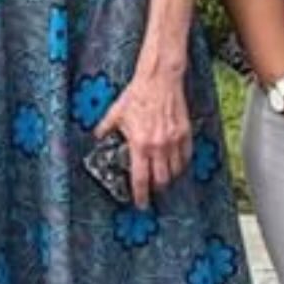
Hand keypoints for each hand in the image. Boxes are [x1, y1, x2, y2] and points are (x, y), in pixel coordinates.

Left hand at [95, 71, 190, 209]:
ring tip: (162, 175)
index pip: (140, 178)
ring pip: (175, 172)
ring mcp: (174, 141)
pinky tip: (175, 162)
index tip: (141, 204)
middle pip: (161, 180)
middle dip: (156, 188)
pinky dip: (181, 163)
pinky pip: (186, 158)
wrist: (159, 79)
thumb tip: (97, 136)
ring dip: (168, 177)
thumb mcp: (116, 111)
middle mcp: (158, 147)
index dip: (140, 195)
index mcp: (139, 144)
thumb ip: (106, 127)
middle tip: (151, 187)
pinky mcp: (185, 134)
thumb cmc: (137, 94)